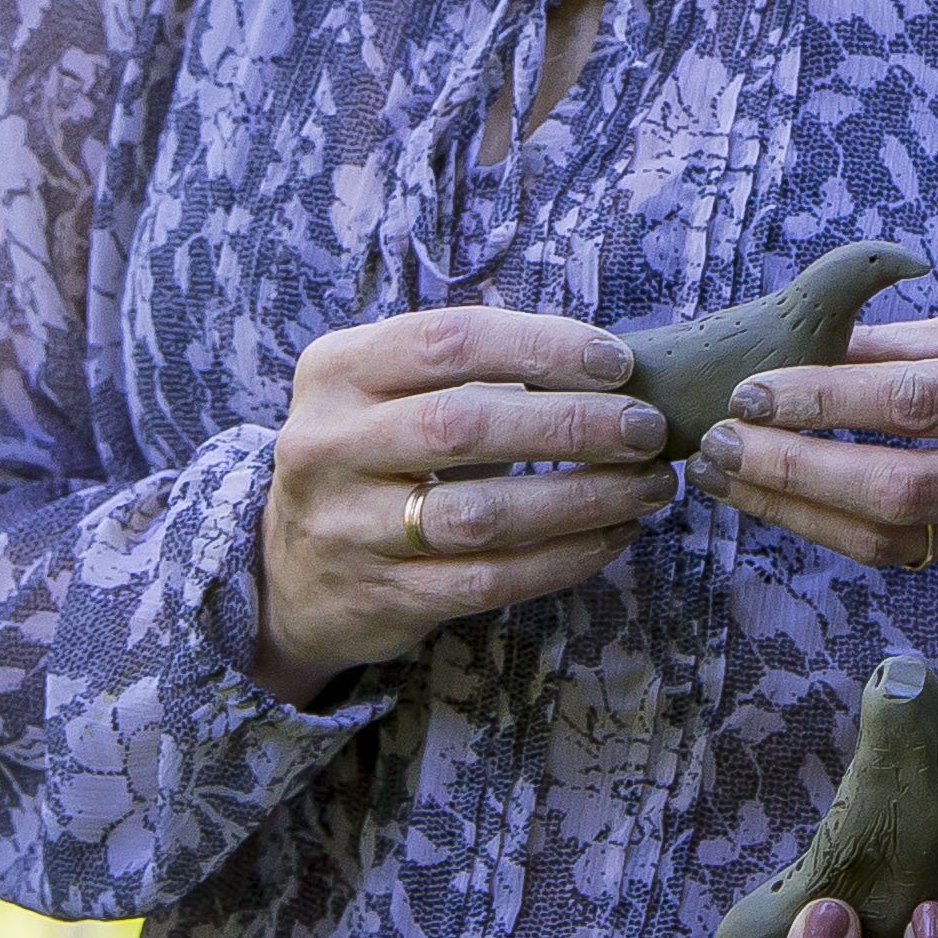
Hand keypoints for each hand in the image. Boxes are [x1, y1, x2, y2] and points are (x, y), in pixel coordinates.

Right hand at [247, 308, 675, 705]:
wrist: (289, 573)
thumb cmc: (371, 458)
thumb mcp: (383, 392)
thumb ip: (468, 369)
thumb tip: (607, 366)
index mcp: (336, 370)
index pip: (449, 340)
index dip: (542, 346)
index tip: (618, 362)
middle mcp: (328, 444)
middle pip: (465, 425)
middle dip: (573, 424)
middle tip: (647, 429)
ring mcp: (349, 527)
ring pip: (482, 513)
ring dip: (582, 498)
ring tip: (648, 486)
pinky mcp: (381, 596)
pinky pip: (488, 580)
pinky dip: (562, 559)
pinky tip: (611, 537)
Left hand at [694, 292, 937, 579]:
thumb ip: (918, 341)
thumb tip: (813, 343)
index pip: (918, 403)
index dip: (826, 401)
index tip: (751, 392)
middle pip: (897, 491)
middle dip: (794, 472)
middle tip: (717, 447)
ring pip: (894, 541)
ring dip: (798, 512)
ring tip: (728, 479)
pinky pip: (908, 554)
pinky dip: (837, 529)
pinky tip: (785, 500)